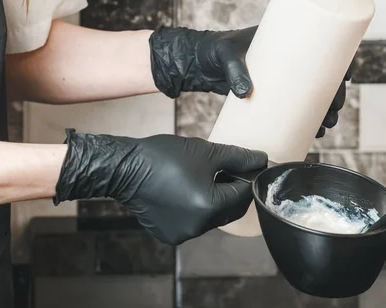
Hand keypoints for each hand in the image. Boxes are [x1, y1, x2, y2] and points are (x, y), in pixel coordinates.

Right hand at [54, 129, 267, 244]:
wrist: (124, 169)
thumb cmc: (164, 157)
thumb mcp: (206, 152)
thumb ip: (239, 157)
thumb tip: (261, 159)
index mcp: (209, 208)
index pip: (244, 194)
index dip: (250, 177)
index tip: (250, 163)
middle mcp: (198, 227)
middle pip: (230, 209)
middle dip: (234, 189)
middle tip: (231, 168)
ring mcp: (182, 234)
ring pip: (213, 217)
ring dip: (217, 198)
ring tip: (209, 175)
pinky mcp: (169, 234)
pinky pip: (195, 222)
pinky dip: (199, 207)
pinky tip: (190, 189)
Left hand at [148, 26, 350, 137]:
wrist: (200, 62)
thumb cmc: (214, 50)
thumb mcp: (226, 56)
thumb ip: (235, 71)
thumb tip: (246, 93)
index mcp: (286, 41)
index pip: (323, 47)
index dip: (341, 62)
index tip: (346, 78)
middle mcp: (289, 61)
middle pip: (324, 77)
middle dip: (335, 97)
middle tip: (332, 114)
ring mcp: (282, 79)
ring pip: (315, 95)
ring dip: (326, 111)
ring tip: (325, 127)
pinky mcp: (273, 95)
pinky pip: (299, 106)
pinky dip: (310, 118)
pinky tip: (315, 131)